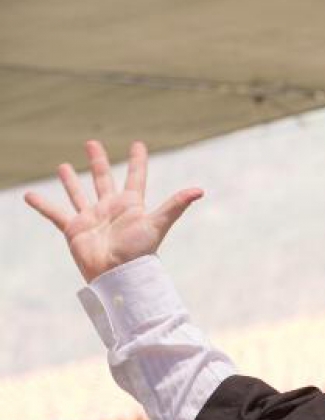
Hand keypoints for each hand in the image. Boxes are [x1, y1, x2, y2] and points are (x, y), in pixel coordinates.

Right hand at [24, 140, 201, 281]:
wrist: (117, 275)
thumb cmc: (139, 251)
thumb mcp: (158, 223)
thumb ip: (176, 205)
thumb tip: (200, 190)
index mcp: (131, 205)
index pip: (136, 177)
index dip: (138, 161)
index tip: (138, 144)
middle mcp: (111, 208)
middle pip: (104, 179)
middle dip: (98, 162)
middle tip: (92, 143)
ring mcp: (91, 218)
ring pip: (79, 193)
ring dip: (71, 180)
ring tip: (63, 165)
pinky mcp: (74, 229)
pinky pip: (55, 213)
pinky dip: (42, 204)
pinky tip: (28, 195)